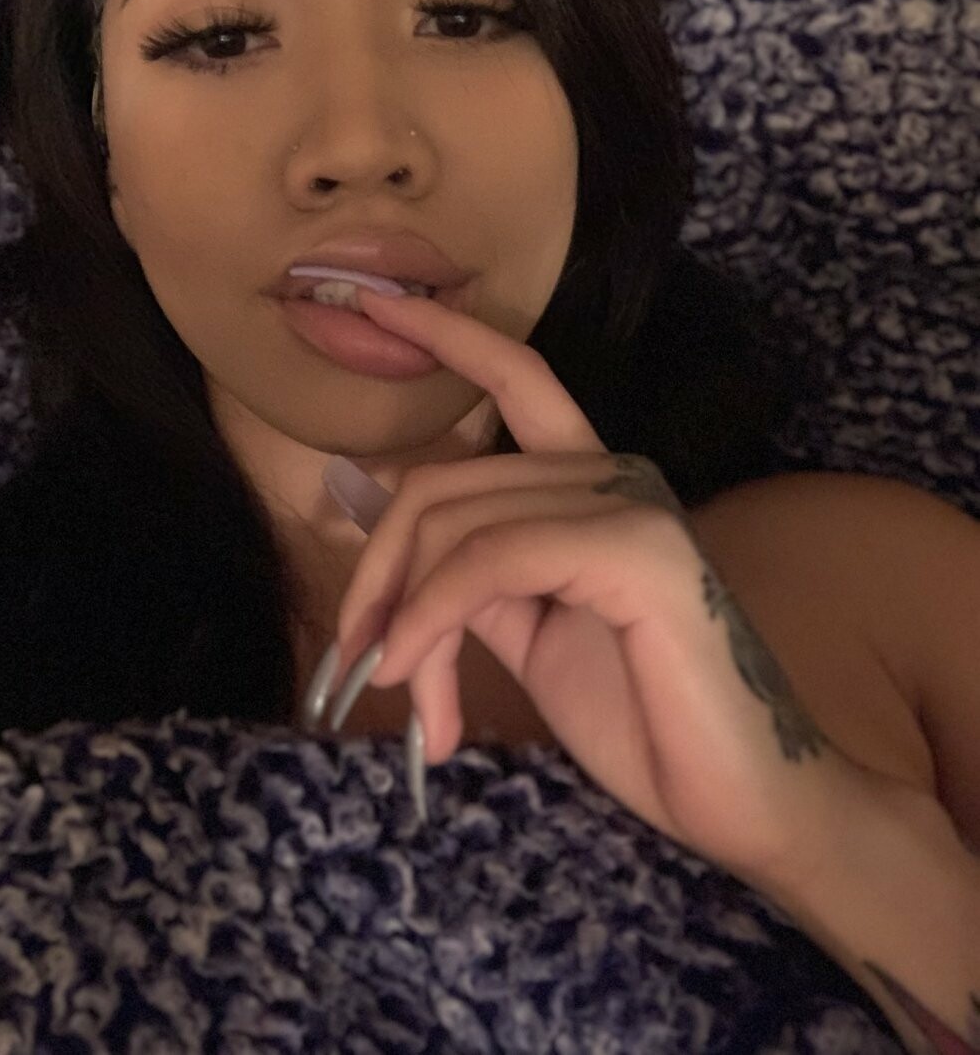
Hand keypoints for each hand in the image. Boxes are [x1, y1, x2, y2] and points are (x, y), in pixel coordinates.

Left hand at [321, 284, 864, 886]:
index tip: (374, 303)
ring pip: (456, 527)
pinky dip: (432, 616)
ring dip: (407, 621)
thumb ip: (470, 571)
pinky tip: (411, 677)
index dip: (449, 335)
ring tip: (408, 701)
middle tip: (359, 665)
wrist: (741, 799)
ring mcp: (630, 502)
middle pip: (445, 484)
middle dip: (382, 578)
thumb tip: (383, 522)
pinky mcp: (636, 547)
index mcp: (593, 482)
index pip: (518, 378)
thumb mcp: (529, 631)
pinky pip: (491, 560)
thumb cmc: (642, 718)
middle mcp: (614, 471)